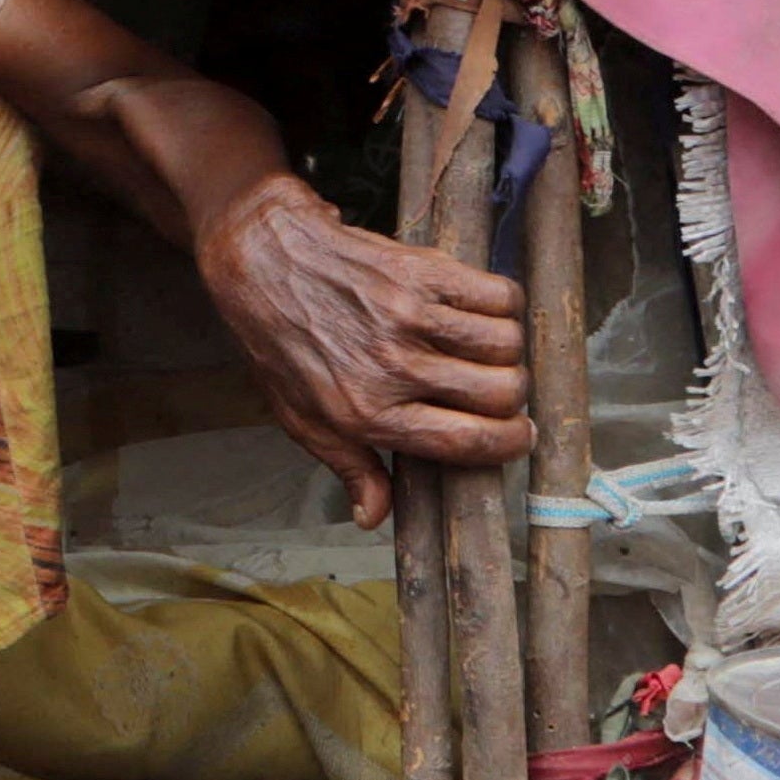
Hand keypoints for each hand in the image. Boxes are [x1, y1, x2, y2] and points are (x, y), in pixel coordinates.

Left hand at [196, 175, 528, 525]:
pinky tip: (478, 314)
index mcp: (368, 413)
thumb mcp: (303, 419)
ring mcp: (410, 316)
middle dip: (509, 399)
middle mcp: (394, 367)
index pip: (469, 441)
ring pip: (507, 343)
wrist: (263, 263)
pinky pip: (499, 295)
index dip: (509, 444)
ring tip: (481, 352)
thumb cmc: (283, 345)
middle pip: (503, 392)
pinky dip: (502, 306)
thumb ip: (349, 468)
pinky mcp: (421, 272)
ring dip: (504, 352)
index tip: (516, 437)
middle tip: (493, 392)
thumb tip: (374, 516)